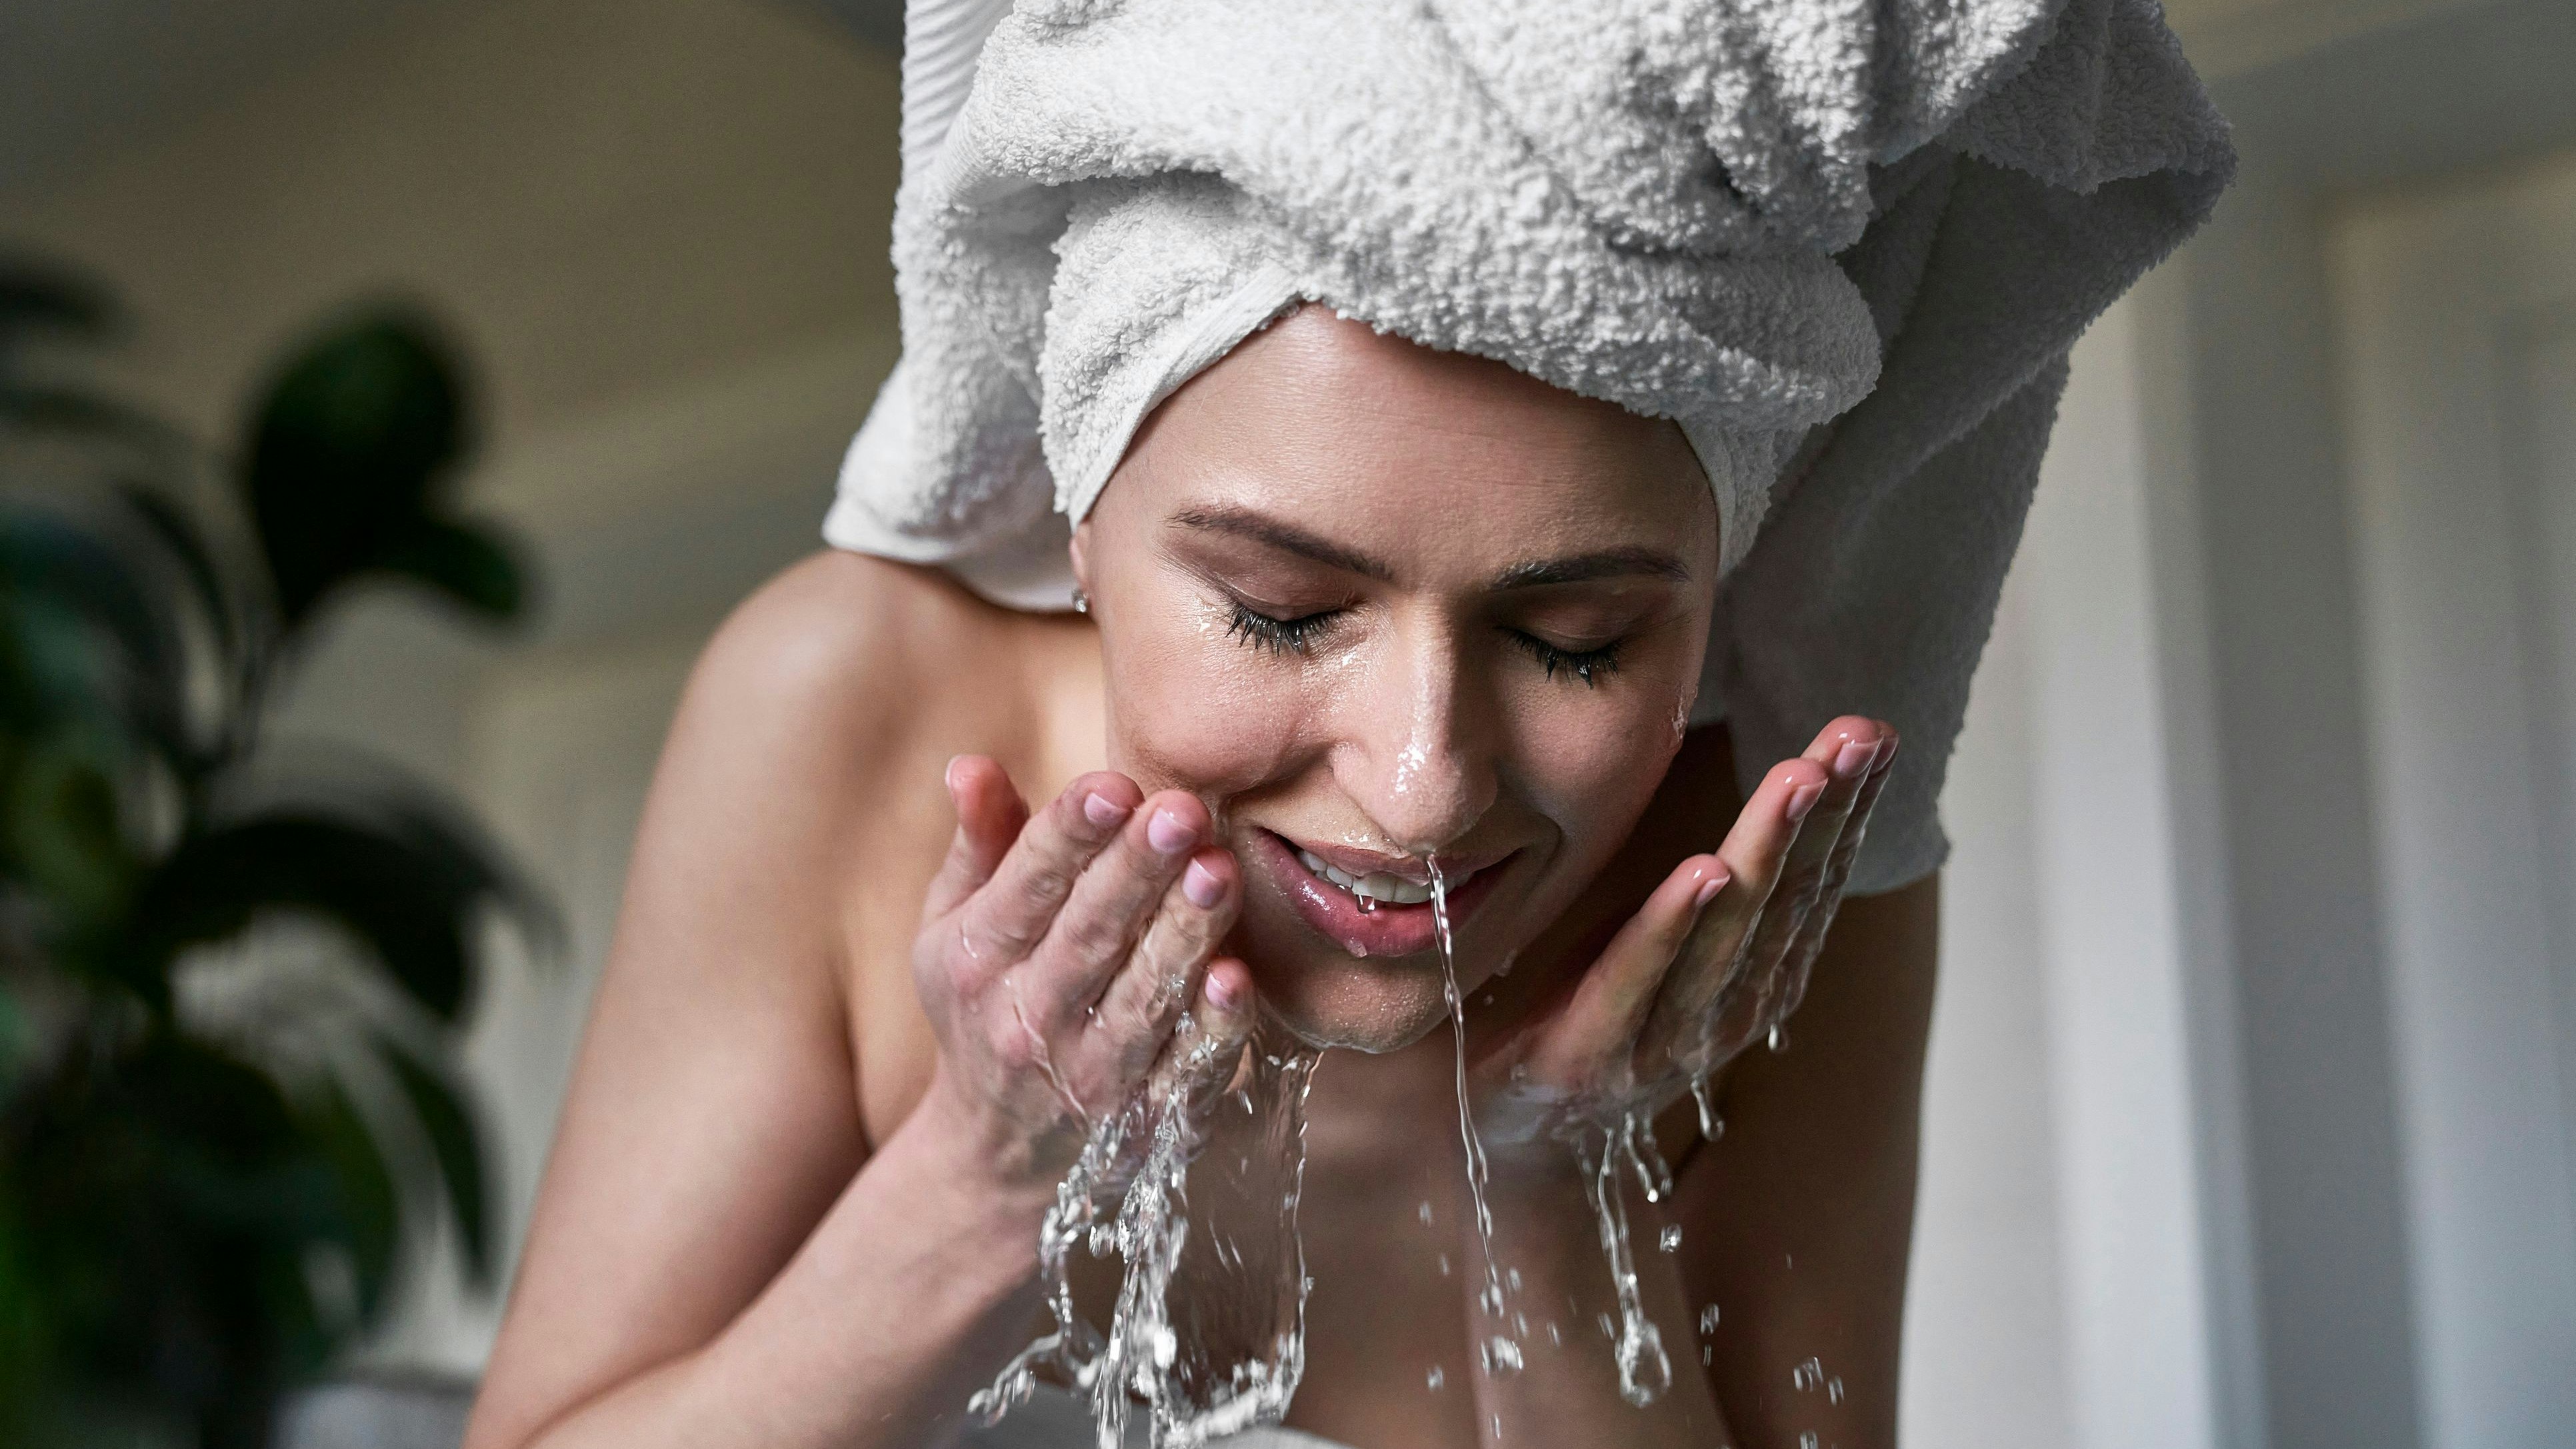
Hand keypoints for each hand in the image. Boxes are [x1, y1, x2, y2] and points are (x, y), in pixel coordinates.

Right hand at [907, 756, 1256, 1193]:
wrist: (998, 1153)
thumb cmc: (986, 1004)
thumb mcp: (957, 926)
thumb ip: (979, 843)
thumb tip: (969, 763)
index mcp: (980, 957)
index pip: (1027, 884)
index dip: (1069, 833)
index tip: (1112, 784)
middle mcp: (1029, 1018)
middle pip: (1088, 936)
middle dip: (1135, 872)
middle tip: (1181, 811)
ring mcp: (1090, 1074)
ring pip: (1140, 999)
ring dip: (1182, 936)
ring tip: (1217, 872)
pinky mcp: (1146, 1118)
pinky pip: (1184, 1070)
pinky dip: (1211, 1030)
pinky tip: (1235, 979)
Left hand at [1472, 716, 1897, 1146]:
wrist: (1509, 1136)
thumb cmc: (1593, 1011)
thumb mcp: (1669, 942)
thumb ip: (1725, 890)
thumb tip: (1773, 787)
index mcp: (1752, 979)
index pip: (1812, 884)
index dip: (1847, 811)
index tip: (1874, 735)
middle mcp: (1725, 1010)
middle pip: (1785, 899)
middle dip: (1827, 813)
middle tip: (1858, 738)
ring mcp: (1662, 1038)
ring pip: (1727, 933)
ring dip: (1765, 850)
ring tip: (1798, 780)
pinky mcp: (1590, 1054)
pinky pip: (1635, 980)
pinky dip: (1672, 926)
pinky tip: (1705, 872)